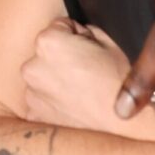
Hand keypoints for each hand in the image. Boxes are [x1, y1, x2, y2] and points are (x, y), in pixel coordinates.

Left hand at [21, 19, 154, 143]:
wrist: (123, 127)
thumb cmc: (117, 83)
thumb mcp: (108, 43)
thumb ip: (85, 31)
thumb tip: (77, 34)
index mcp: (48, 42)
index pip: (58, 27)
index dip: (76, 37)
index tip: (87, 51)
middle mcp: (32, 66)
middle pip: (45, 54)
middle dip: (60, 59)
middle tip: (84, 73)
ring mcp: (31, 93)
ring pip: (41, 78)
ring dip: (53, 81)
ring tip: (79, 93)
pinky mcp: (34, 116)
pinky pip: (40, 102)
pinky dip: (52, 104)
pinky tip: (72, 108)